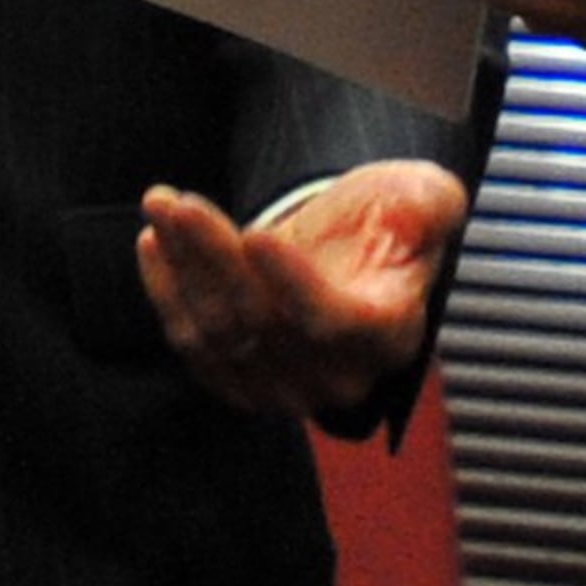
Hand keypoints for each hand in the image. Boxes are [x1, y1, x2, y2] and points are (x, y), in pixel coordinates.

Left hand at [137, 159, 468, 419]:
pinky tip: (156, 245)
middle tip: (179, 203)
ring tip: (161, 207)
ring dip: (182, 267)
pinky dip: (167, 295)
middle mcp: (337, 374)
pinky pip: (193, 346)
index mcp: (387, 333)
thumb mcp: (424, 199)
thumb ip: (429, 205)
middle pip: (262, 322)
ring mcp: (284, 386)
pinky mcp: (240, 381)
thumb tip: (420, 209)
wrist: (351, 252)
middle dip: (213, 257)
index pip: (334, 322)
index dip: (294, 285)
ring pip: (219, 332)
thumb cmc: (390, 220)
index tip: (258, 234)